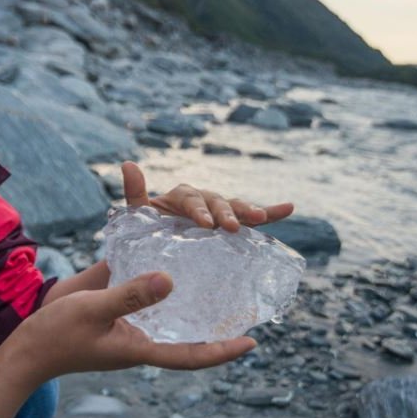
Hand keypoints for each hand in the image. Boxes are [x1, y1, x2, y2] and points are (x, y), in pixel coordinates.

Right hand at [16, 270, 255, 385]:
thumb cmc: (57, 335)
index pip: (191, 355)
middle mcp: (142, 337)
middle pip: (188, 336)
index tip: (252, 343)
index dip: (222, 351)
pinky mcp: (116, 311)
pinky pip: (147, 300)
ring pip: (171, 316)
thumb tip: (170, 280)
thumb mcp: (94, 310)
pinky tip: (173, 265)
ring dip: (194, 304)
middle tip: (246, 309)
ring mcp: (130, 326)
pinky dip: (162, 285)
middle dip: (217, 328)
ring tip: (222, 285)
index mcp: (141, 348)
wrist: (26, 347)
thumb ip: (130, 295)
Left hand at [122, 161, 292, 231]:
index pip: (191, 199)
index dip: (198, 210)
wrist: (155, 253)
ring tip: (262, 217)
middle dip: (226, 213)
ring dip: (249, 211)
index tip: (205, 225)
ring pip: (235, 208)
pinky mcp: (231, 226)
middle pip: (217, 202)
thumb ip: (134, 194)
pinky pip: (253, 219)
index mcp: (181, 197)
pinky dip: (271, 212)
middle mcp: (203, 201)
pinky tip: (288, 207)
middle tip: (231, 227)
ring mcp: (219, 213)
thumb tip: (128, 164)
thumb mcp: (136, 217)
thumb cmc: (144, 233)